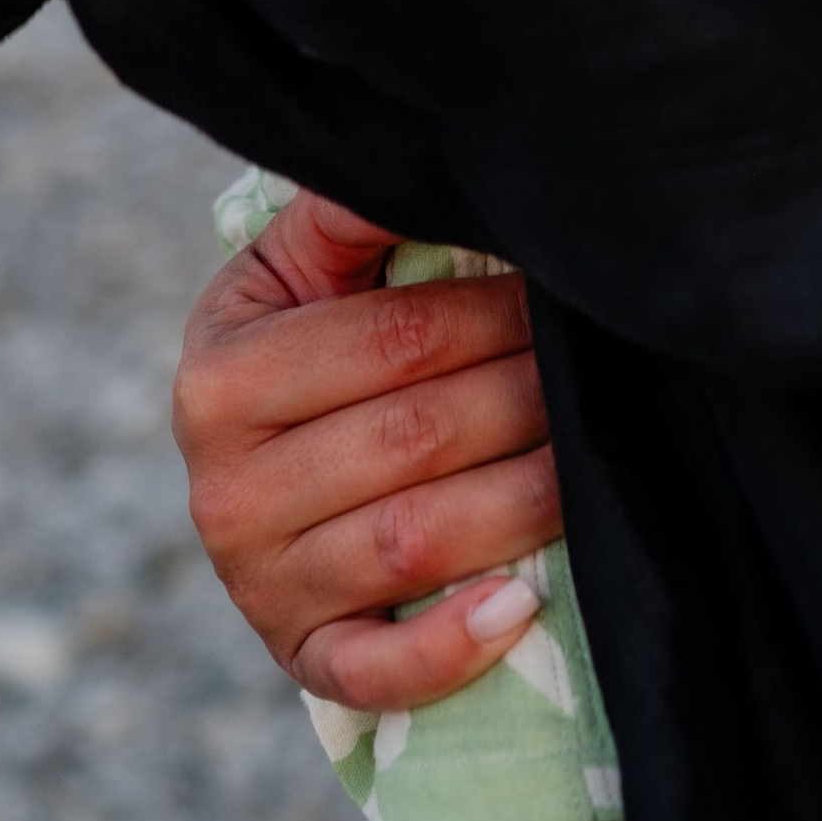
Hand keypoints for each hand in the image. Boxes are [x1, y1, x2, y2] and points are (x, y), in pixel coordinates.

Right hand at [174, 193, 562, 710]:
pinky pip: (376, 671)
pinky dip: (450, 646)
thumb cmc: (307, 346)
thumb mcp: (298, 274)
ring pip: (415, 542)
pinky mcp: (301, 660)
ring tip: (593, 457)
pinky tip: (521, 603)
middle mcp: (224, 489)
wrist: (261, 473)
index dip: (491, 314)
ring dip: (523, 499)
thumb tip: (405, 149)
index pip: (388, 342)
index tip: (563, 290)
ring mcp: (259, 586)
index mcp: (221, 376)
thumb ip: (345, 218)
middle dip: (524, 397)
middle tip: (600, 368)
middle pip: (414, 438)